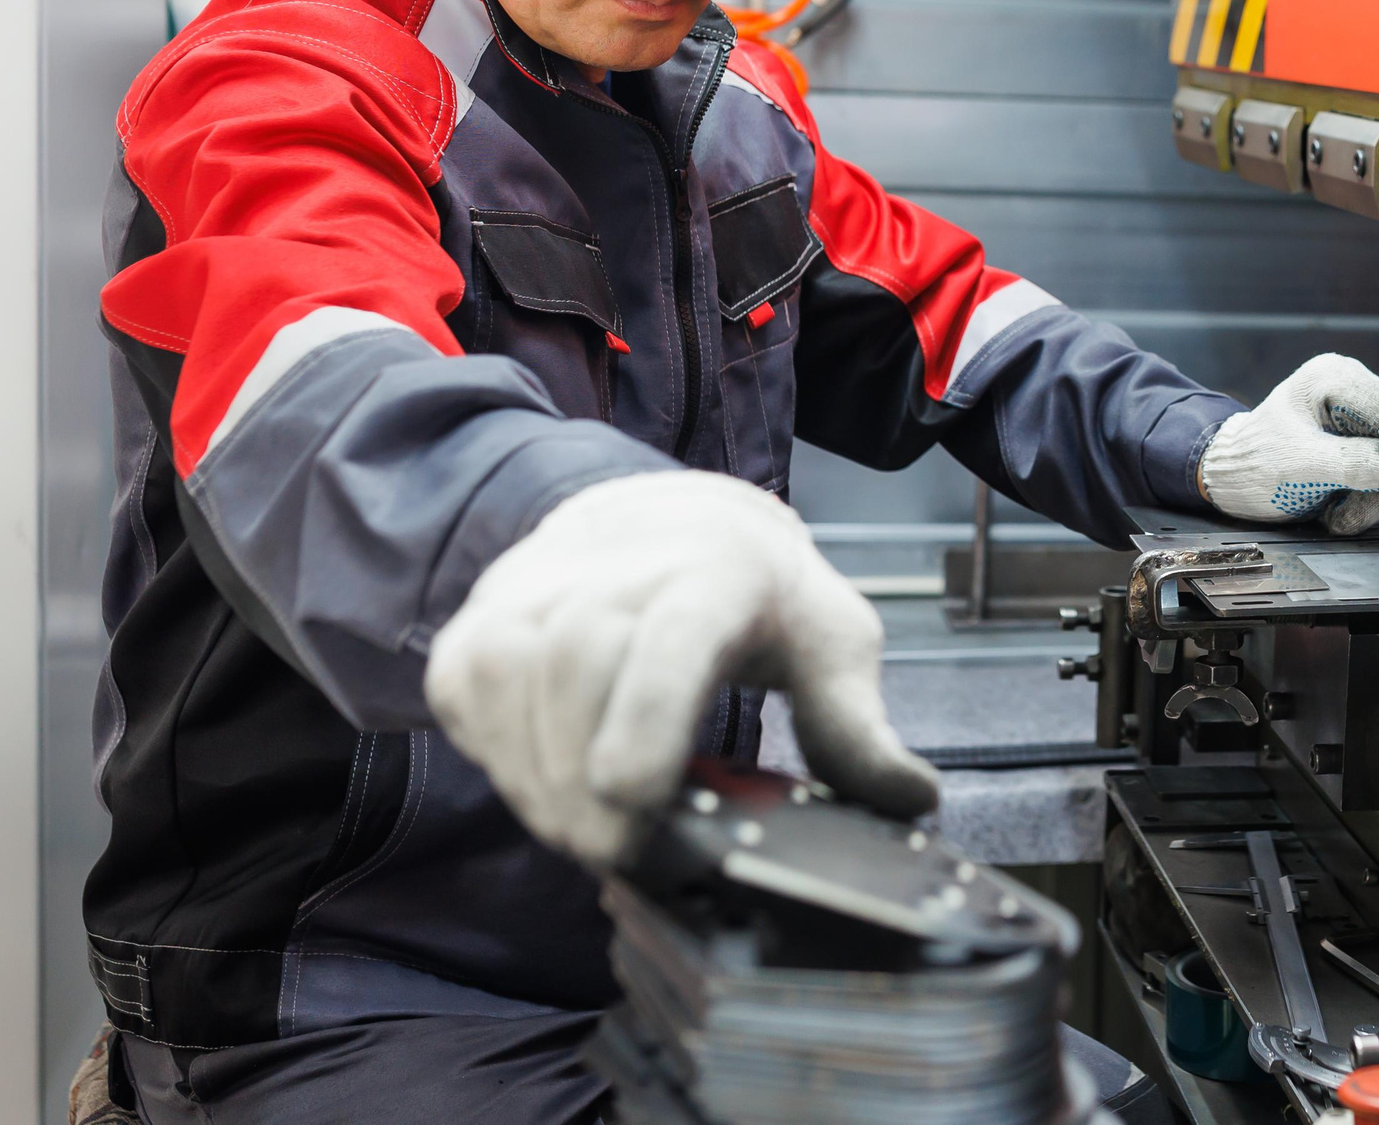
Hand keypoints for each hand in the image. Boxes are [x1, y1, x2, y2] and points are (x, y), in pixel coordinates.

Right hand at [425, 469, 938, 867]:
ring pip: (512, 681)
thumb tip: (910, 800)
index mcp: (721, 570)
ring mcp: (536, 583)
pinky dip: (501, 758)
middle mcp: (618, 561)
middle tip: (625, 855)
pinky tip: (548, 790)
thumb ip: (855, 725)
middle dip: (590, 783)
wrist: (668, 523)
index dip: (646, 714)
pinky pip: (467, 692)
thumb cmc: (759, 596)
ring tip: (591, 836)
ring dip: (543, 782)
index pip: (672, 635)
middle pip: (579, 666)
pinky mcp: (482, 615)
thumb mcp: (829, 642)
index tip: (636, 796)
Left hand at [1198, 354, 1378, 534]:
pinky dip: (1365, 499)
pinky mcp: (1355, 444)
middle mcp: (1350, 391)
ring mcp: (1354, 418)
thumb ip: (1351, 464)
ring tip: (1339, 513)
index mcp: (1334, 379)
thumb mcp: (1300, 466)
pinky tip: (1337, 508)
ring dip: (1374, 499)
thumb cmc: (1252, 464)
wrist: (1228, 480)